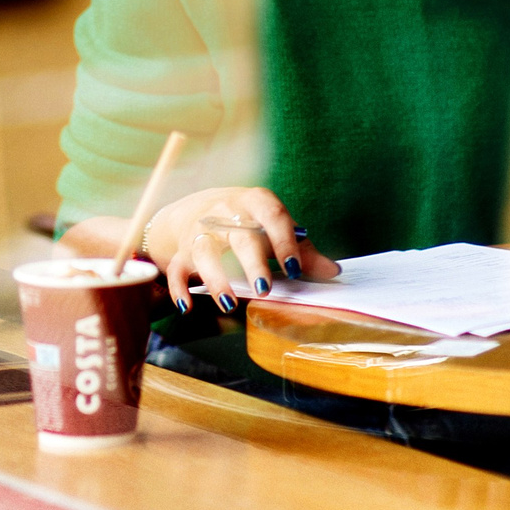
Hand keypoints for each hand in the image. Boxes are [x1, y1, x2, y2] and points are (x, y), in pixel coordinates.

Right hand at [140, 187, 340, 309]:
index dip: (284, 242)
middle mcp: (226, 213)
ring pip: (204, 251)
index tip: (294, 269)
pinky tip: (187, 307)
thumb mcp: (276, 227)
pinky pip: (176, 269)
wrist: (202, 206)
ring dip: (215, 278)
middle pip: (239, 236)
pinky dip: (178, 288)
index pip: (273, 217)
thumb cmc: (250, 221)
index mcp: (256, 203)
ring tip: (229, 304)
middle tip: (264, 289)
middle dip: (251, 263)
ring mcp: (201, 230)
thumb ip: (303, 250)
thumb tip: (333, 272)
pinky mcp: (182, 250)